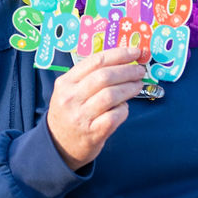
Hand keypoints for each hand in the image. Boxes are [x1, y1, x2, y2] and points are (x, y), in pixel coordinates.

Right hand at [45, 46, 144, 169]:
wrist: (58, 145)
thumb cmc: (69, 113)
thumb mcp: (69, 91)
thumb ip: (88, 77)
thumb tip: (121, 62)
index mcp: (65, 83)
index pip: (95, 61)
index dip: (118, 54)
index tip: (134, 52)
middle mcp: (71, 98)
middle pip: (105, 77)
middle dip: (127, 71)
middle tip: (139, 70)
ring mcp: (81, 116)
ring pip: (111, 95)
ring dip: (129, 88)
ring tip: (137, 85)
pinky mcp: (93, 133)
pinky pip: (115, 116)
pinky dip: (124, 109)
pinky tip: (125, 107)